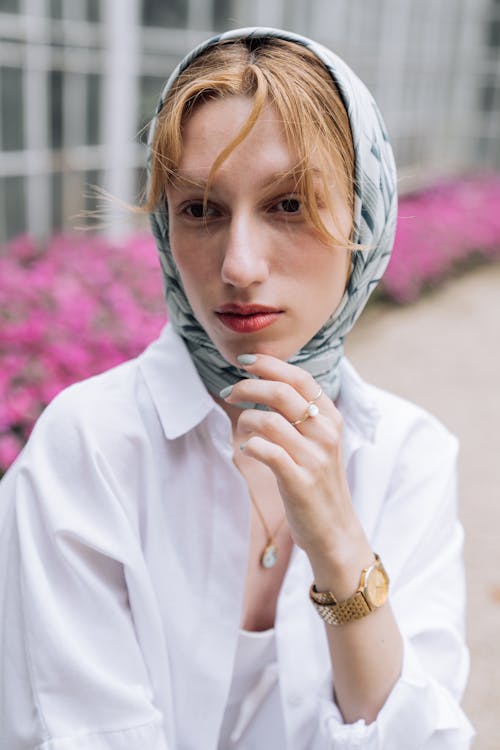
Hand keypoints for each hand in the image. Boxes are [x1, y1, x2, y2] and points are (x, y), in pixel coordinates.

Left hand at [222, 353, 370, 580]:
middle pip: (281, 392)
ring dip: (245, 420)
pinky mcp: (299, 481)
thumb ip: (301, 413)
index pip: (300, 377)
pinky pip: (266, 451)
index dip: (269, 364)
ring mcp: (314, 457)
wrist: (334, 530)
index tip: (244, 361)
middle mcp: (325, 433)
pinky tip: (247, 451)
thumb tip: (265, 383)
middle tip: (230, 393)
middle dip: (248, 386)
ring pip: (268, 419)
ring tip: (242, 430)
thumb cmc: (318, 481)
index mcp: (331, 418)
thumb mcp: (319, 441)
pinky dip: (249, 446)